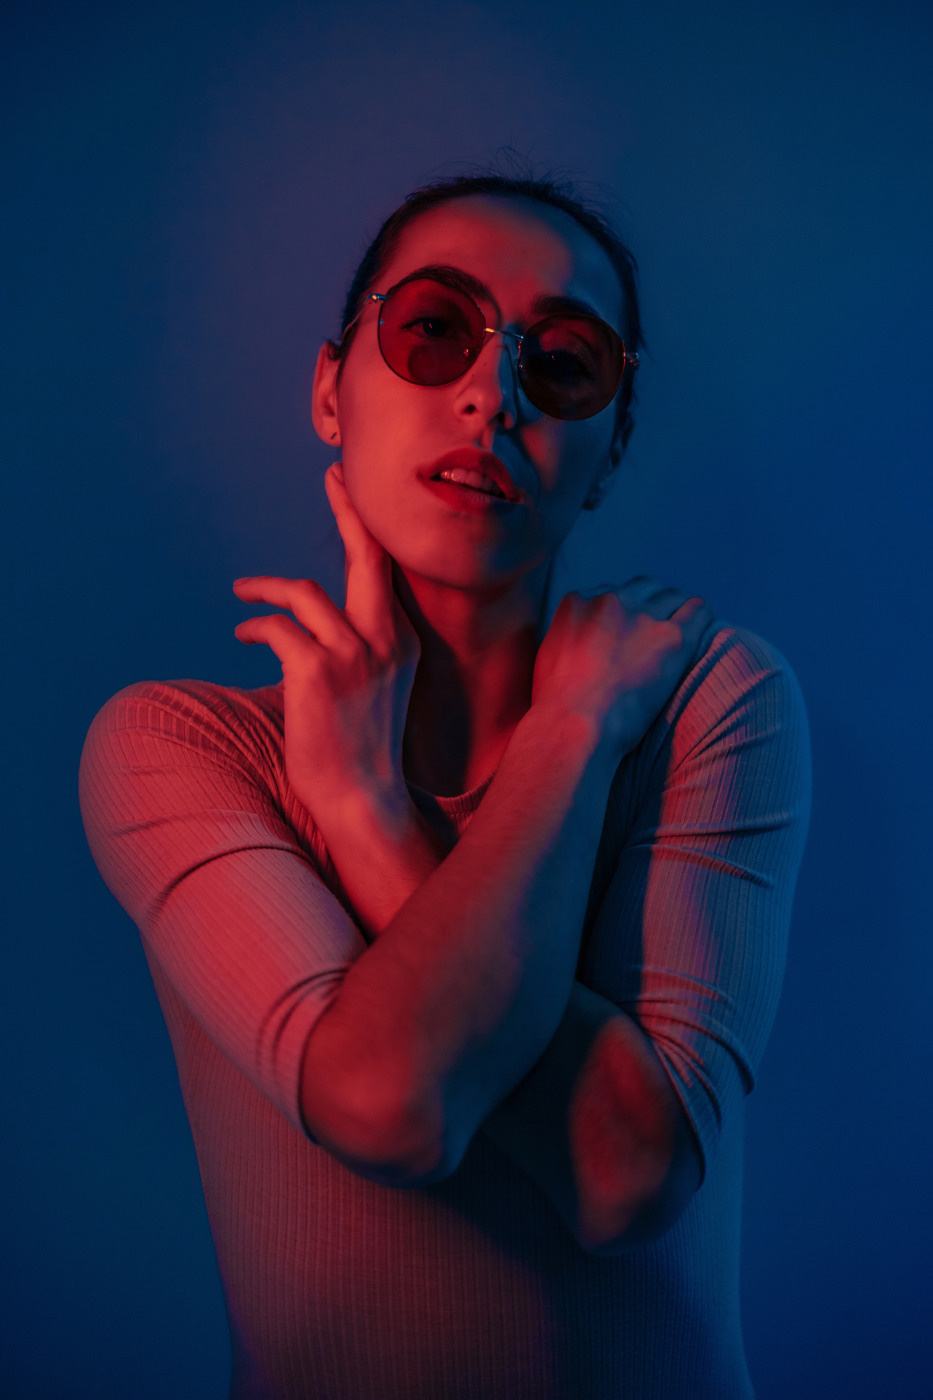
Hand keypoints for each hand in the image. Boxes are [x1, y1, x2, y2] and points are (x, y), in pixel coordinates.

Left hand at [233, 464, 420, 824]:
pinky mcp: (318, 674)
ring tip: (243, 594)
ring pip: (303, 593)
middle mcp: (385, 641)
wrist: (364, 799)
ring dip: (265, 590)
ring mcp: (354, 656)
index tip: (348, 488)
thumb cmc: (363, 749)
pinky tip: (244, 634)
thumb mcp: (376, 688)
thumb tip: (318, 617)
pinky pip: (277, 630)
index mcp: (402, 642)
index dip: (366, 525)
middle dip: (347, 511)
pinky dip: (256, 625)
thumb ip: (361, 647)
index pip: (386, 570)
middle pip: (366, 557)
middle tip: (331, 476)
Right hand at [531, 577, 714, 755]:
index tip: (628, 628)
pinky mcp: (673, 638)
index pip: (611, 592)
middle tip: (656, 629)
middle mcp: (611, 601)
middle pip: (643, 588)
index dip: (623, 611)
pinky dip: (701, 615)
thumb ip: (566, 636)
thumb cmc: (556, 704)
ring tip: (682, 629)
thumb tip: (576, 640)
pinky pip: (697, 610)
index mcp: (578, 602)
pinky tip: (703, 625)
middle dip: (651, 604)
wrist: (575, 725)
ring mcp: (643, 618)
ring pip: (672, 597)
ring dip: (676, 611)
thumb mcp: (548, 656)